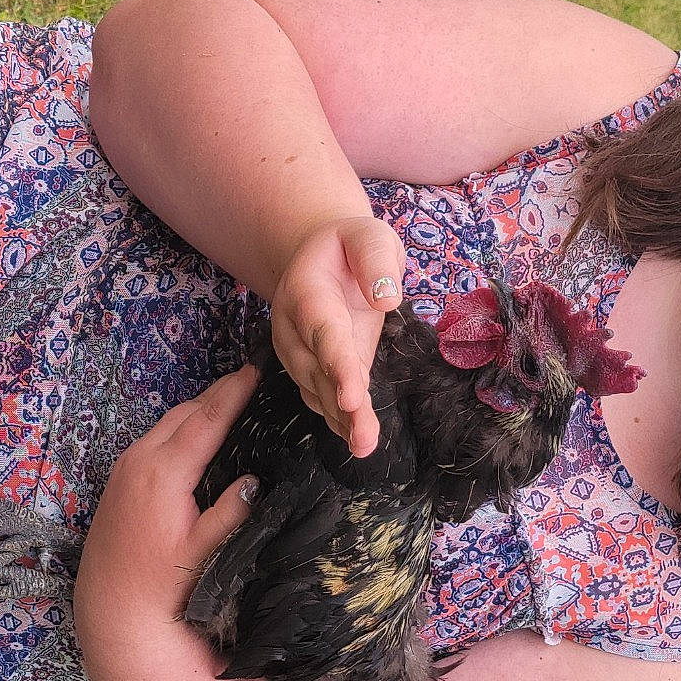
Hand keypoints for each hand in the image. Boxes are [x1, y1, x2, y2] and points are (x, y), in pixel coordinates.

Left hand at [75, 364, 265, 635]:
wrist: (111, 607)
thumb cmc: (160, 584)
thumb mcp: (202, 553)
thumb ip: (229, 515)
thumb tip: (254, 481)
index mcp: (163, 473)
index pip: (206, 420)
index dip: (233, 393)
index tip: (256, 369)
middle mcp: (139, 460)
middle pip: (185, 413)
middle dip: (217, 394)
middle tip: (249, 378)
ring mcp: (124, 467)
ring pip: (167, 424)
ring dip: (198, 410)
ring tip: (229, 400)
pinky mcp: (119, 478)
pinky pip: (154, 438)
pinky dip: (179, 427)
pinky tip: (196, 434)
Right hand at [271, 215, 405, 457]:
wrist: (320, 258)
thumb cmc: (349, 246)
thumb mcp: (367, 235)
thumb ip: (375, 259)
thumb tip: (387, 298)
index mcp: (306, 293)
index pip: (322, 332)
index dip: (337, 366)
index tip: (353, 396)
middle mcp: (294, 328)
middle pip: (316, 371)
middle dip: (340, 405)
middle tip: (364, 436)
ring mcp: (300, 352)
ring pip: (318, 390)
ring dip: (341, 420)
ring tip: (364, 445)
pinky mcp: (314, 369)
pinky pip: (323, 397)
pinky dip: (340, 420)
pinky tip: (357, 440)